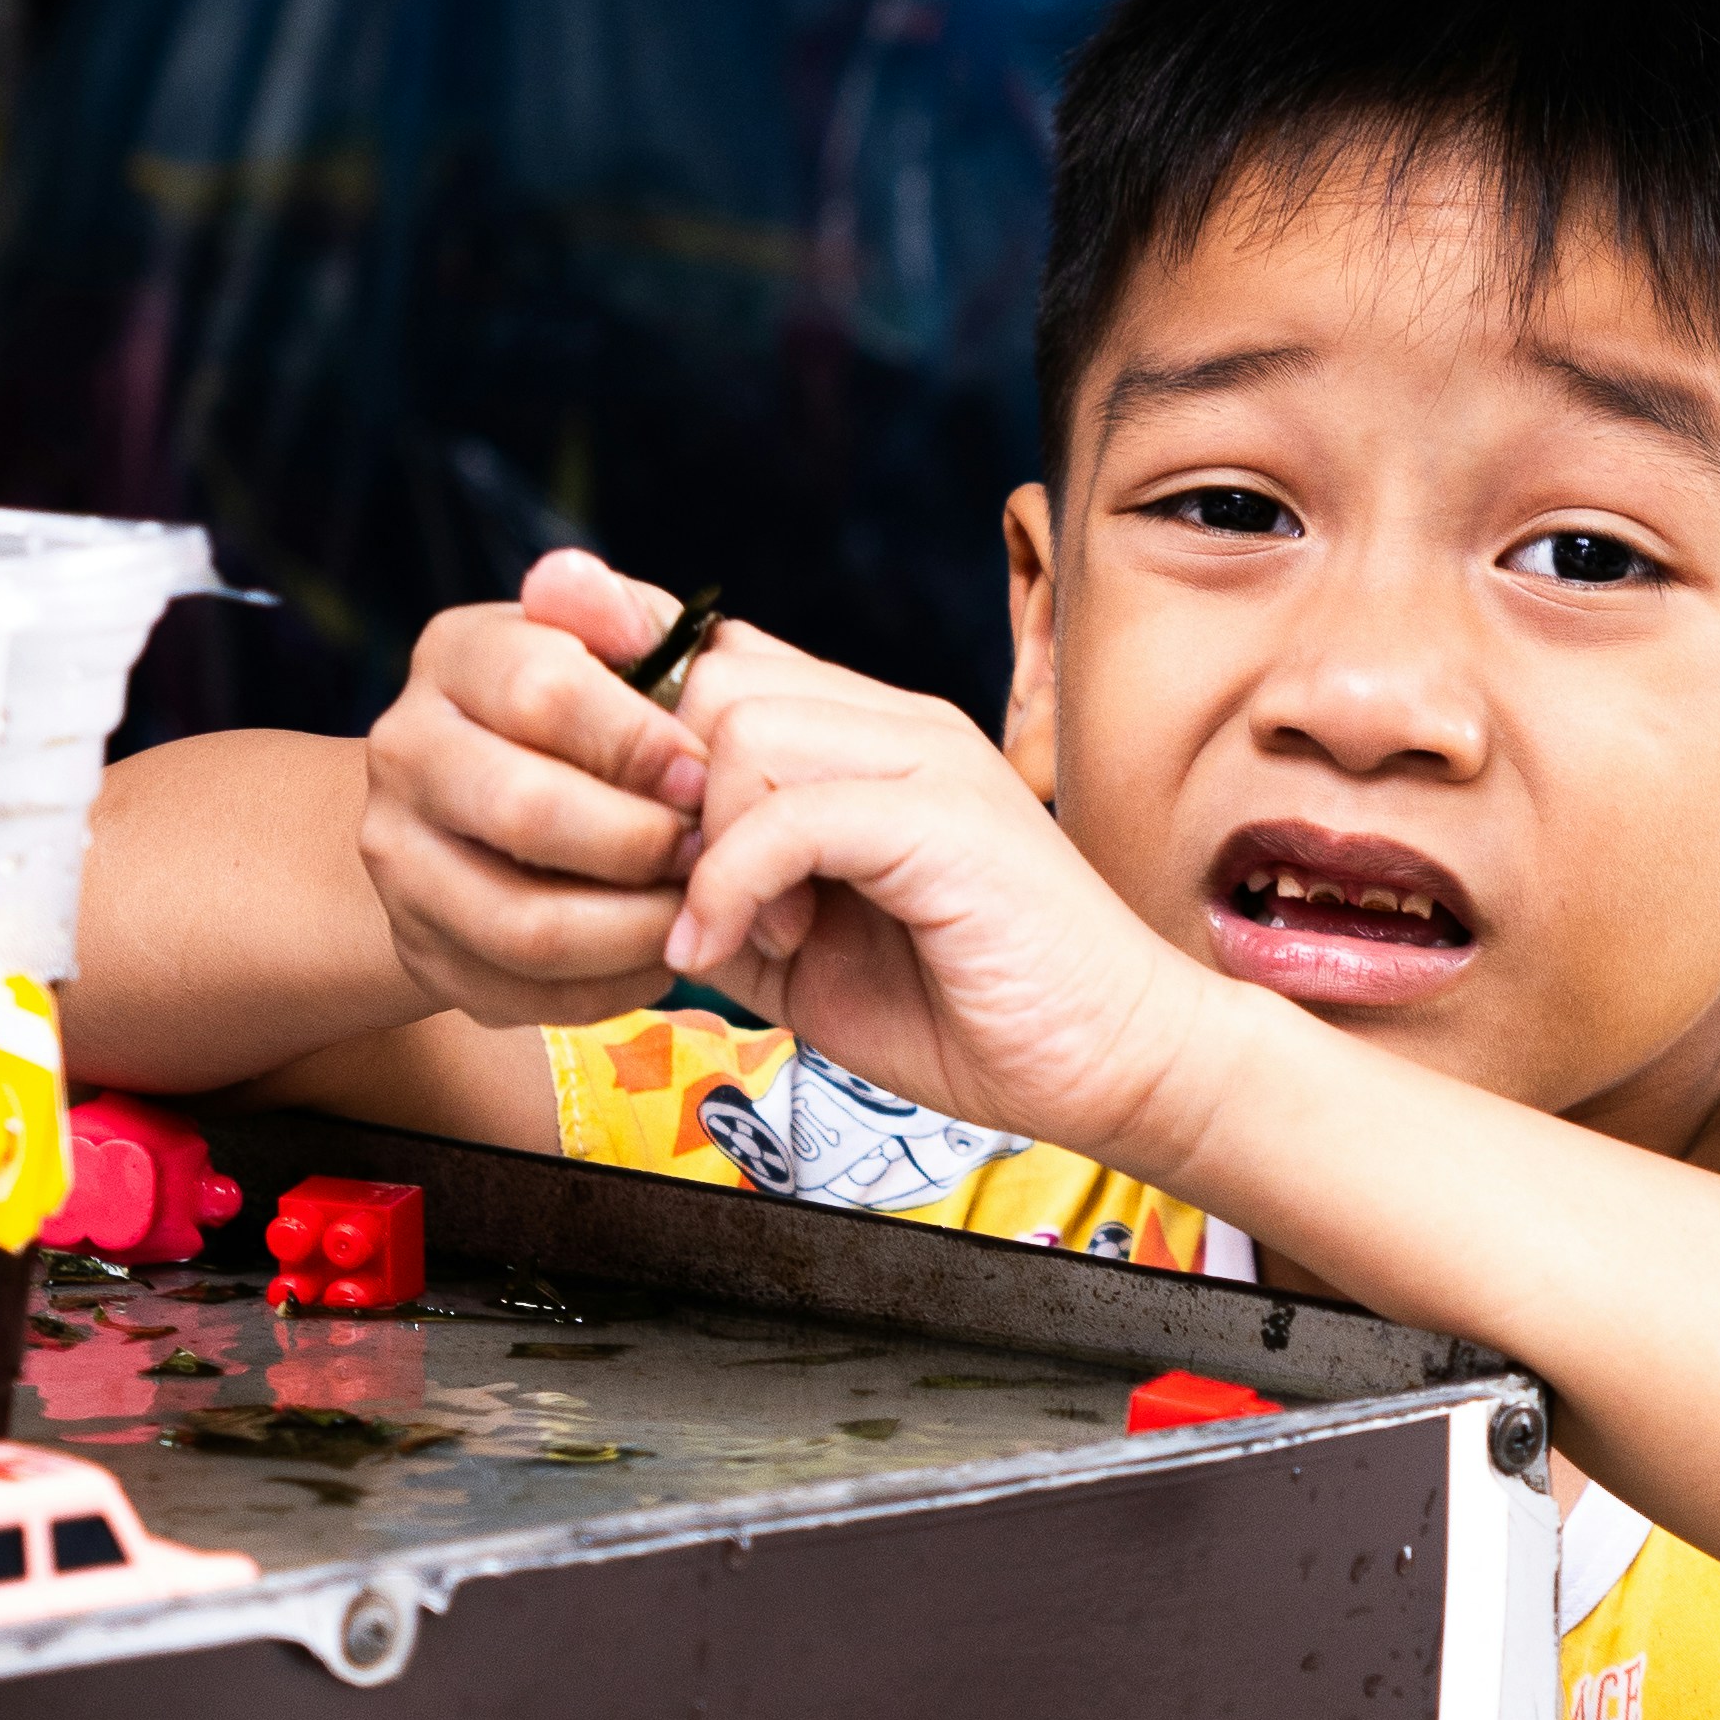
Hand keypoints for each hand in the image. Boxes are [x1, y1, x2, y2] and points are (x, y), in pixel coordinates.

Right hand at [356, 550, 704, 1026]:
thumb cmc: (587, 715)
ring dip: (638, 927)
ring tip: (699, 908)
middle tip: (711, 850)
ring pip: (526, 924)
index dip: (638, 740)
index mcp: (455, 658)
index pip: (542, 691)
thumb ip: (622, 615)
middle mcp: (404, 754)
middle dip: (643, 841)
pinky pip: (530, 994)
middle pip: (527, 812)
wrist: (489, 807)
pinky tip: (662, 951)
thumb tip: (578, 581)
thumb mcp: (612, 647)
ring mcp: (400, 862)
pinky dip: (615, 983)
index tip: (702, 771)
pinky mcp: (423, 951)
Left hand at [661, 619, 1245, 1181]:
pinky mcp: (946, 818)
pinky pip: (789, 815)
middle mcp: (902, 725)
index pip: (725, 657)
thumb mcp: (810, 956)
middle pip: (714, 677)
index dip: (644, 712)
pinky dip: (735, 889)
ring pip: (742, 726)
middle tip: (691, 893)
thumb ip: (727, 900)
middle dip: (665, 788)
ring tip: (752, 933)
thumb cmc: (979, 1015)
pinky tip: (747, 951)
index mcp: (875, 741)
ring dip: (710, 845)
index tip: (605, 799)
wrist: (1114, 1061)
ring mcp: (930, 759)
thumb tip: (628, 887)